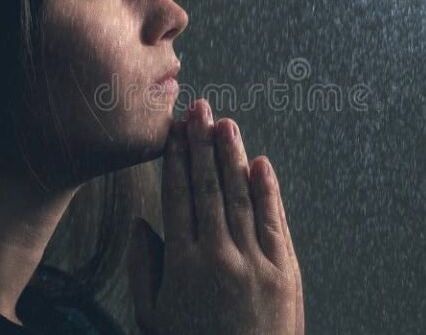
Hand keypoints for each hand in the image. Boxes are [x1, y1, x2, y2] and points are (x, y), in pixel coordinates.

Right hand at [127, 99, 303, 334]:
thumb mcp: (152, 317)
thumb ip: (145, 267)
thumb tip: (141, 224)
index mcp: (183, 264)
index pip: (177, 197)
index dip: (175, 160)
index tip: (174, 133)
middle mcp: (218, 255)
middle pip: (208, 187)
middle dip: (202, 144)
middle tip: (199, 110)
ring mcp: (254, 262)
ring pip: (241, 196)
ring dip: (232, 156)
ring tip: (225, 124)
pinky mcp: (284, 272)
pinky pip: (275, 222)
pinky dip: (269, 190)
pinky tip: (261, 163)